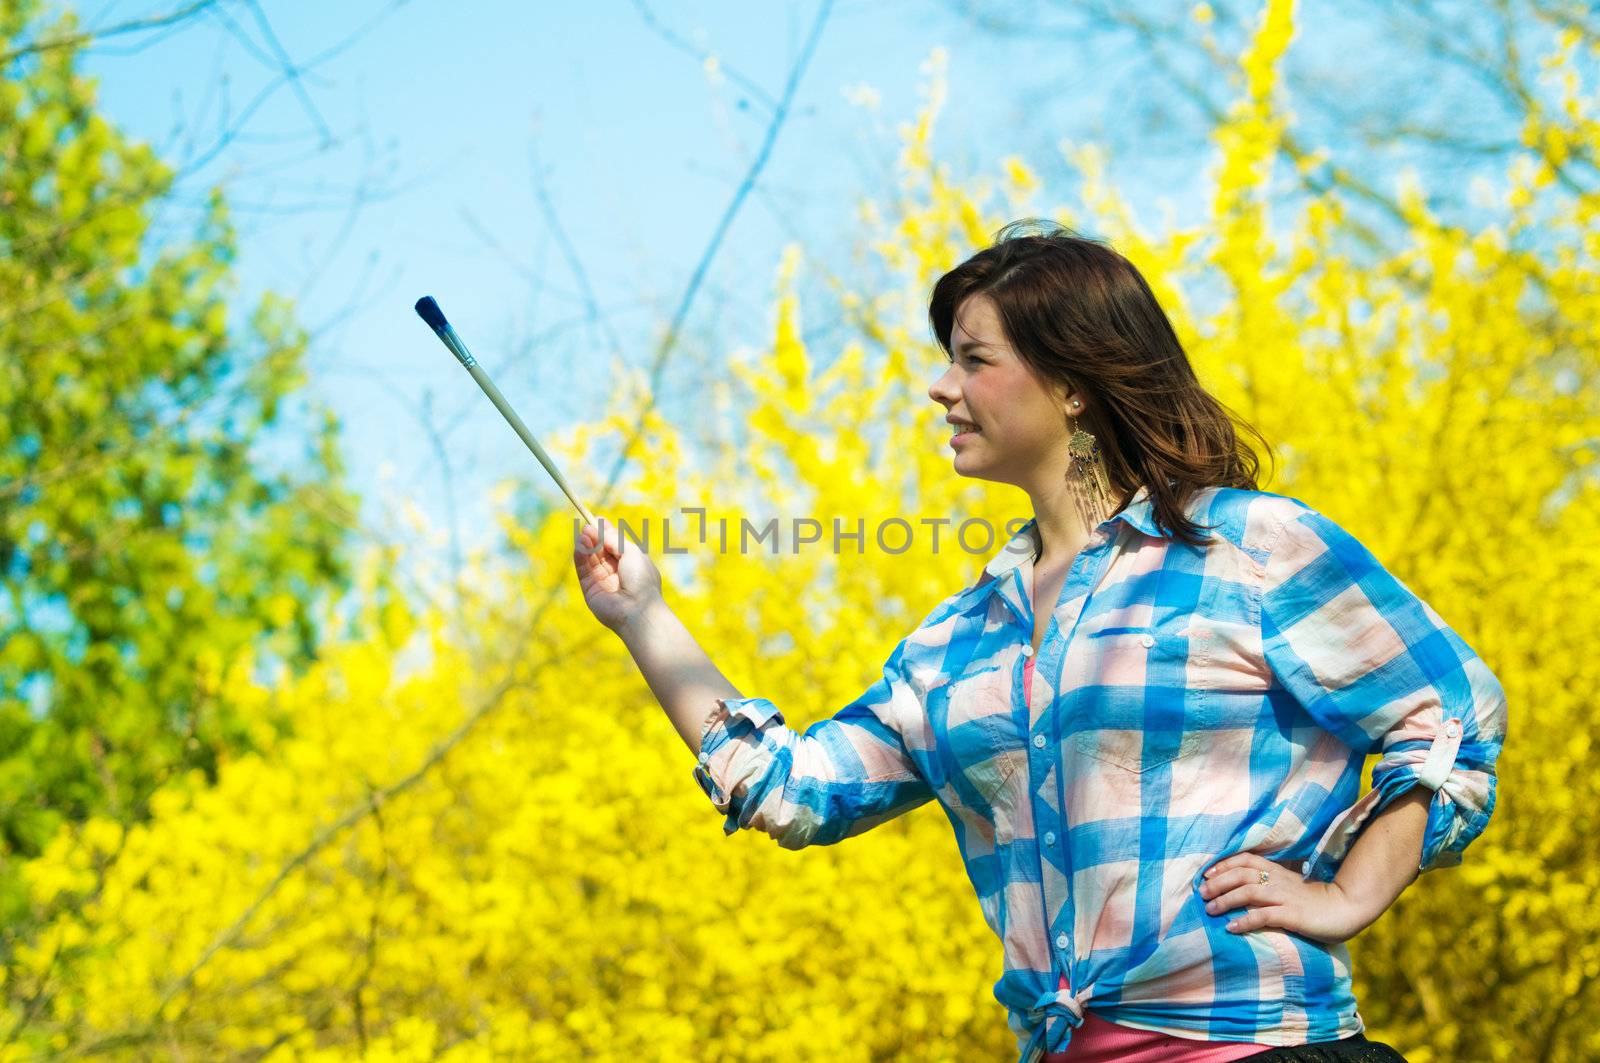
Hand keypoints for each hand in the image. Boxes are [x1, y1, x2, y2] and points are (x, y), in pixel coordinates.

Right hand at [573, 516, 663, 632]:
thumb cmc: (641, 580)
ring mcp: (603, 582)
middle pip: (601, 551)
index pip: (615, 545)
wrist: (637, 610)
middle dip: (594, 538)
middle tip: (587, 525)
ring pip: (591, 560)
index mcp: (632, 564)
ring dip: (586, 546)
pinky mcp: (590, 591)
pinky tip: (579, 545)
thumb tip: (600, 525)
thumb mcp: (631, 552)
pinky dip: (580, 557)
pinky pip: (583, 571)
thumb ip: (614, 539)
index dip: (606, 533)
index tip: (597, 520)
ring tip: (583, 533)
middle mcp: (617, 573)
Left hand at [1198, 852, 1372, 944]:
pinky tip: (1231, 928)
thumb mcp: (1291, 887)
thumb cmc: (1317, 901)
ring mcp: (1285, 897)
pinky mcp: (1292, 916)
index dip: (1223, 864)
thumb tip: (1243, 890)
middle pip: (1241, 874)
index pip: (1245, 860)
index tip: (1206, 874)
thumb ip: (1271, 885)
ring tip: (1209, 910)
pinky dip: (1245, 921)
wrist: (1347, 908)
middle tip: (1202, 893)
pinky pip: (1264, 916)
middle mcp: (1278, 881)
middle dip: (1218, 882)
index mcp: (1277, 871)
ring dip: (1225, 900)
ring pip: (1248, 892)